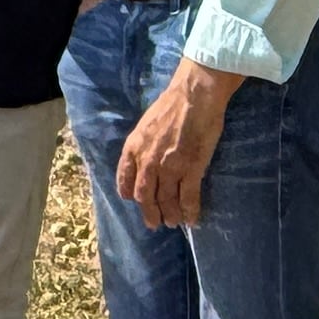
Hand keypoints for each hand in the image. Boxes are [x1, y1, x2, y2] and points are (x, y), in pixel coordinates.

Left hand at [115, 58, 242, 227]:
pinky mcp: (191, 169)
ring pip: (166, 201)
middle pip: (145, 196)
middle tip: (154, 223)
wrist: (194, 96)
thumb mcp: (145, 125)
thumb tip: (143, 158)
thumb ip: (142, 144)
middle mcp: (147, 161)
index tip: (134, 201)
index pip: (125, 179)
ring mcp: (169, 167)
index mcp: (133, 148)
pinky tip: (192, 219)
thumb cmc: (171, 105)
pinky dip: (190, 211)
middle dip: (149, 213)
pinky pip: (188, 197)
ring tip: (173, 222)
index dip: (129, 194)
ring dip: (170, 215)